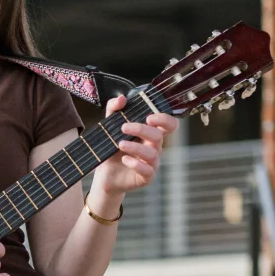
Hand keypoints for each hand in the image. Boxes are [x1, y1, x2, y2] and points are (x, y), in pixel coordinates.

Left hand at [89, 94, 177, 209]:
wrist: (105, 174)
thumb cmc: (112, 149)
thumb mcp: (110, 126)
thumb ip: (114, 109)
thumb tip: (122, 98)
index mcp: (150, 134)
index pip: (169, 125)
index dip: (164, 119)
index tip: (149, 117)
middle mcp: (154, 147)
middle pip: (158, 136)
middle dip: (141, 129)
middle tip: (123, 128)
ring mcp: (152, 163)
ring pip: (152, 153)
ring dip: (136, 147)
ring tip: (120, 144)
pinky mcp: (146, 177)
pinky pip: (148, 171)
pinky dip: (136, 164)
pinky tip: (125, 159)